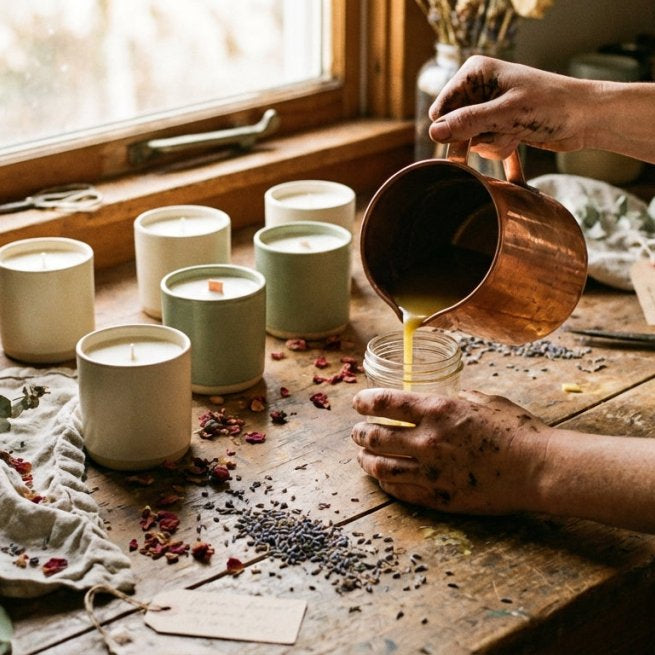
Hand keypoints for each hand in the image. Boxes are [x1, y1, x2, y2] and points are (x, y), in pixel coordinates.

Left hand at [351, 388, 550, 514]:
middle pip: (376, 437)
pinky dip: (386, 484)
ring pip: (381, 467)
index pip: (385, 403)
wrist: (539, 468)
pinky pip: (400, 491)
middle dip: (359, 433)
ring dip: (365, 460)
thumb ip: (457, 399)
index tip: (358, 403)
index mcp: (438, 410)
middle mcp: (428, 440)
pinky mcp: (439, 497)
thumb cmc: (517, 430)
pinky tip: (383, 479)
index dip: (365, 403)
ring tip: (362, 457)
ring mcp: (431, 471)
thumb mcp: (485, 401)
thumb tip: (445, 399)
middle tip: (356, 432)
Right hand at [428, 55, 589, 159]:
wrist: (586, 118)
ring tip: (515, 134)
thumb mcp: (507, 114)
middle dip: (475, 138)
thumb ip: (469, 122)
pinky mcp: (499, 125)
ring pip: (469, 141)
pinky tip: (518, 140)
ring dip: (491, 145)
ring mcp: (488, 108)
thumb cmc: (553, 106)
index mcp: (475, 73)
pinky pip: (484, 146)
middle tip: (501, 133)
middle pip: (453, 127)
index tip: (476, 133)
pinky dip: (499, 149)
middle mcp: (479, 88)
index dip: (453, 128)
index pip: (441, 110)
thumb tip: (433, 133)